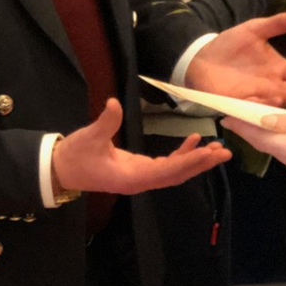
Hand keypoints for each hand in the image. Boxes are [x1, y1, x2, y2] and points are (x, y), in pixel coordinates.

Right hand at [51, 98, 229, 194]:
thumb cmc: (74, 156)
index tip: (207, 154)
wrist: (61, 170)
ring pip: (175, 171)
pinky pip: (166, 165)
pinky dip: (181, 155)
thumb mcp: (88, 138)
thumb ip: (105, 123)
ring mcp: (141, 177)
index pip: (166, 171)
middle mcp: (141, 181)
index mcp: (131, 178)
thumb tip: (114, 104)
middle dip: (201, 164)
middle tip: (225, 153)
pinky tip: (195, 142)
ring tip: (217, 149)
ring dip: (196, 160)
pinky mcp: (139, 170)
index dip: (188, 162)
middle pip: (177, 175)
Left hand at [185, 10, 285, 107]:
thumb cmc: (230, 44)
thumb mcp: (255, 29)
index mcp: (276, 68)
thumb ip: (279, 23)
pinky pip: (252, 105)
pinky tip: (271, 101)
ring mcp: (255, 95)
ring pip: (274, 100)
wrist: (202, 56)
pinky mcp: (239, 102)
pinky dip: (262, 104)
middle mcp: (270, 84)